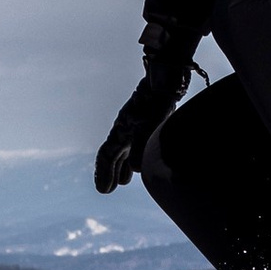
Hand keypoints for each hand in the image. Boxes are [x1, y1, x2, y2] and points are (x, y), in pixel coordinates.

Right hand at [95, 54, 188, 191]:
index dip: (104, 173)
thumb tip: (137, 169)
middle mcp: (125, 128)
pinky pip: (136, 144)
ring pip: (125, 150)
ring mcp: (135, 125)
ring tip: (124, 181)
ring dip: (122, 166)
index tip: (103, 191)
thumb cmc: (156, 100)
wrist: (166, 78)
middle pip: (113, 154)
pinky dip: (135, 156)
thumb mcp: (148, 124)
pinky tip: (142, 161)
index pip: (107, 155)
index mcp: (121, 129)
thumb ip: (141, 146)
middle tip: (107, 190)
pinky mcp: (148, 122)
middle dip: (110, 173)